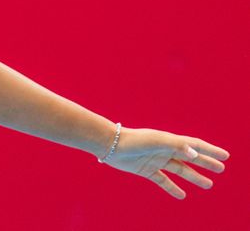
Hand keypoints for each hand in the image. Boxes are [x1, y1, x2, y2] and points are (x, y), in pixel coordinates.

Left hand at [102, 126, 229, 198]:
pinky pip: (163, 180)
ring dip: (194, 177)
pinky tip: (182, 195)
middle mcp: (164, 150)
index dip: (210, 150)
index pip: (194, 145)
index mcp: (169, 141)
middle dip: (206, 163)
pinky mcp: (146, 170)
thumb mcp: (157, 141)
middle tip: (221, 169)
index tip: (225, 156)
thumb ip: (176, 145)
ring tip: (209, 185)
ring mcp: (156, 160)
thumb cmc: (134, 140)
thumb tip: (196, 153)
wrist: (111, 145)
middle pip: (190, 157)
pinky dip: (172, 188)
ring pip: (179, 170)